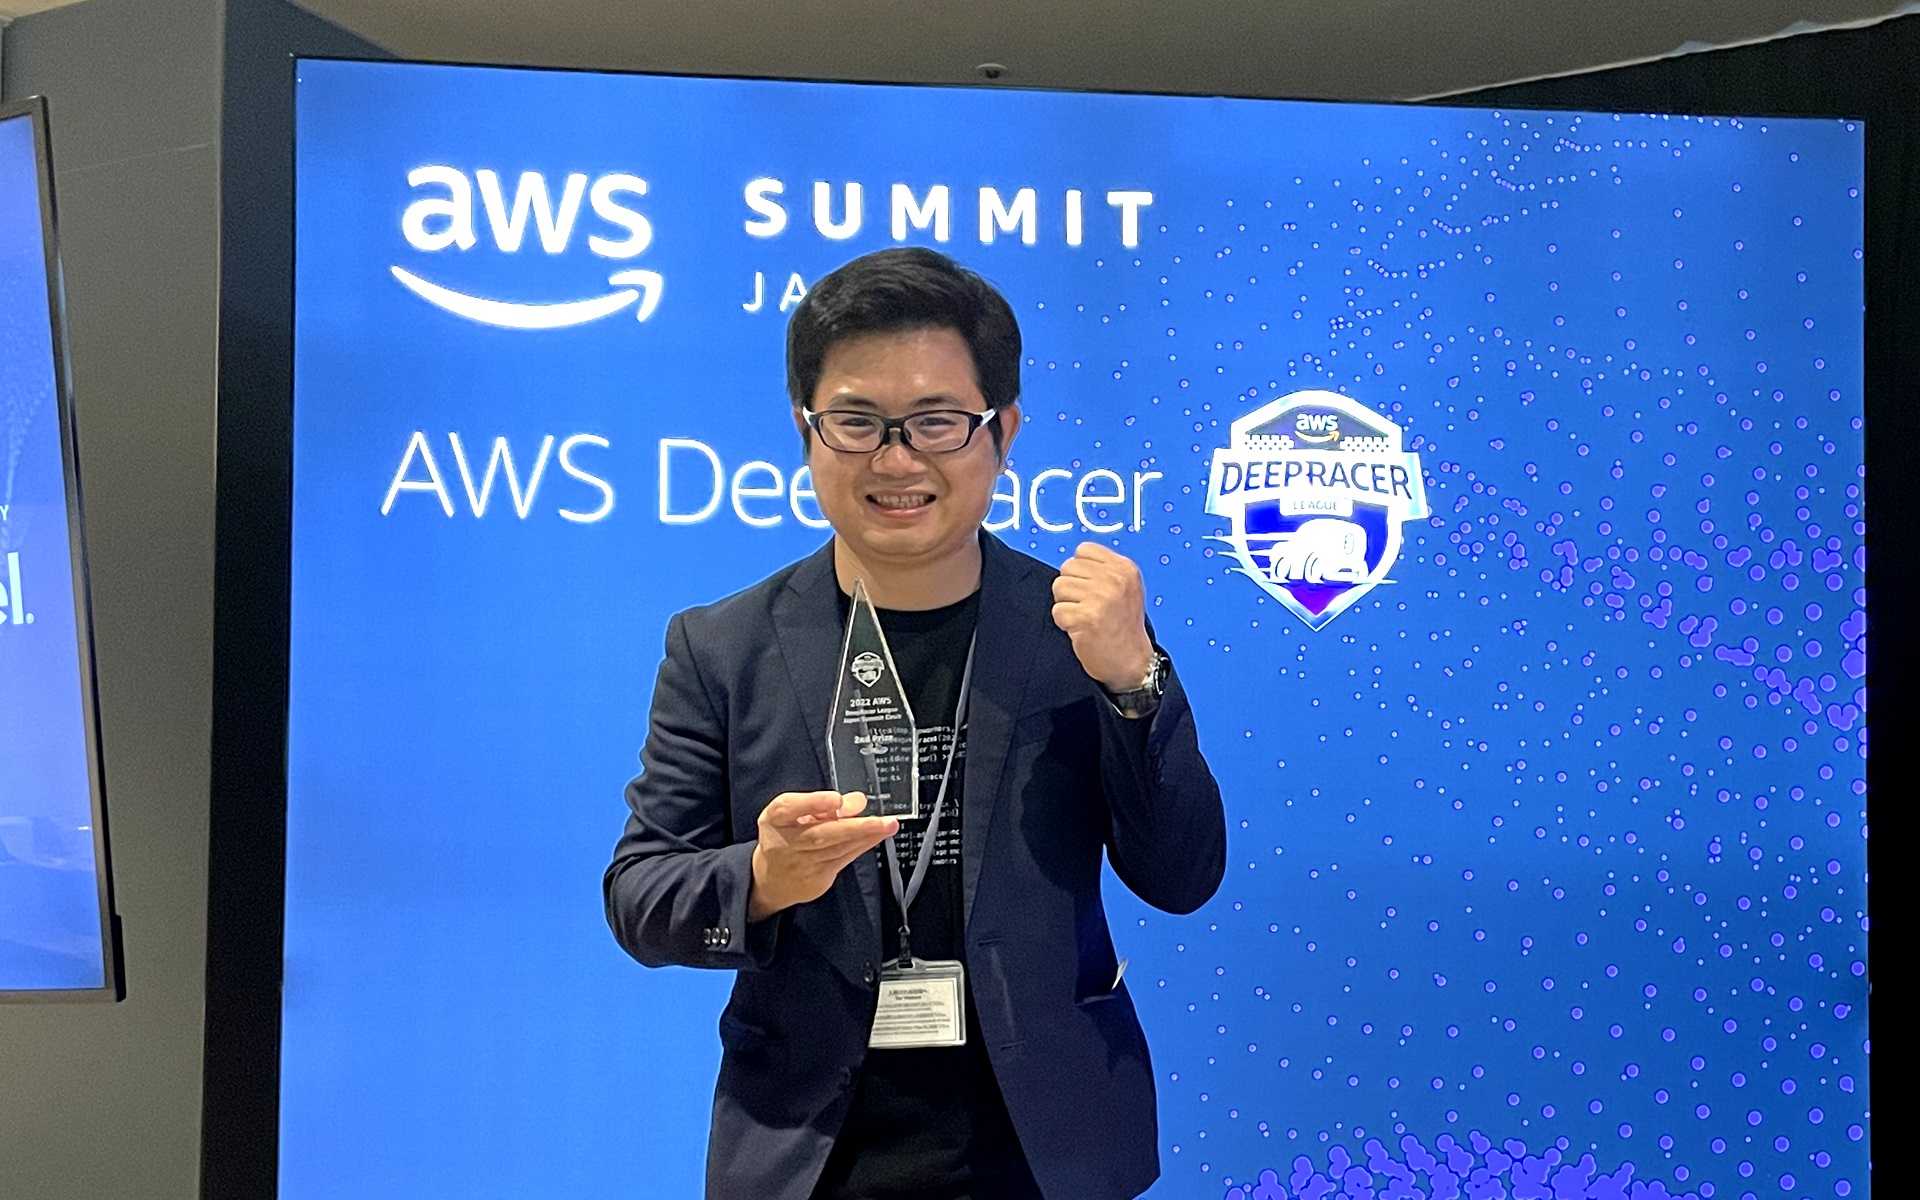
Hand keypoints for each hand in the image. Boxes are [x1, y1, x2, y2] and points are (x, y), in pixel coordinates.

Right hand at [748, 791, 896, 919]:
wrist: (770, 880)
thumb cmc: (785, 836)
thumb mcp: (794, 813)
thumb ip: (823, 804)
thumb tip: (857, 801)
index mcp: (775, 819)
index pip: (788, 808)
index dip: (813, 803)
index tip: (836, 799)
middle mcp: (785, 843)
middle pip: (820, 835)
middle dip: (854, 827)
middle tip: (880, 820)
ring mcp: (801, 864)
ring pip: (837, 849)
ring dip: (866, 837)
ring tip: (888, 825)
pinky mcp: (816, 880)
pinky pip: (843, 860)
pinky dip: (862, 847)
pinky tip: (877, 836)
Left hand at [1050, 542, 1155, 691]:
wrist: (1132, 662)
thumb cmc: (1123, 627)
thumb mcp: (1125, 588)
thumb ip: (1103, 570)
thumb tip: (1072, 562)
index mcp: (1124, 568)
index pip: (1083, 550)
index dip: (1080, 571)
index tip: (1091, 589)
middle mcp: (1115, 579)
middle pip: (1067, 567)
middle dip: (1071, 588)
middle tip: (1087, 607)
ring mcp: (1101, 597)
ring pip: (1059, 587)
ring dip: (1066, 605)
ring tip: (1084, 618)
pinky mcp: (1087, 617)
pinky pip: (1057, 611)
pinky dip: (1064, 624)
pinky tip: (1081, 630)